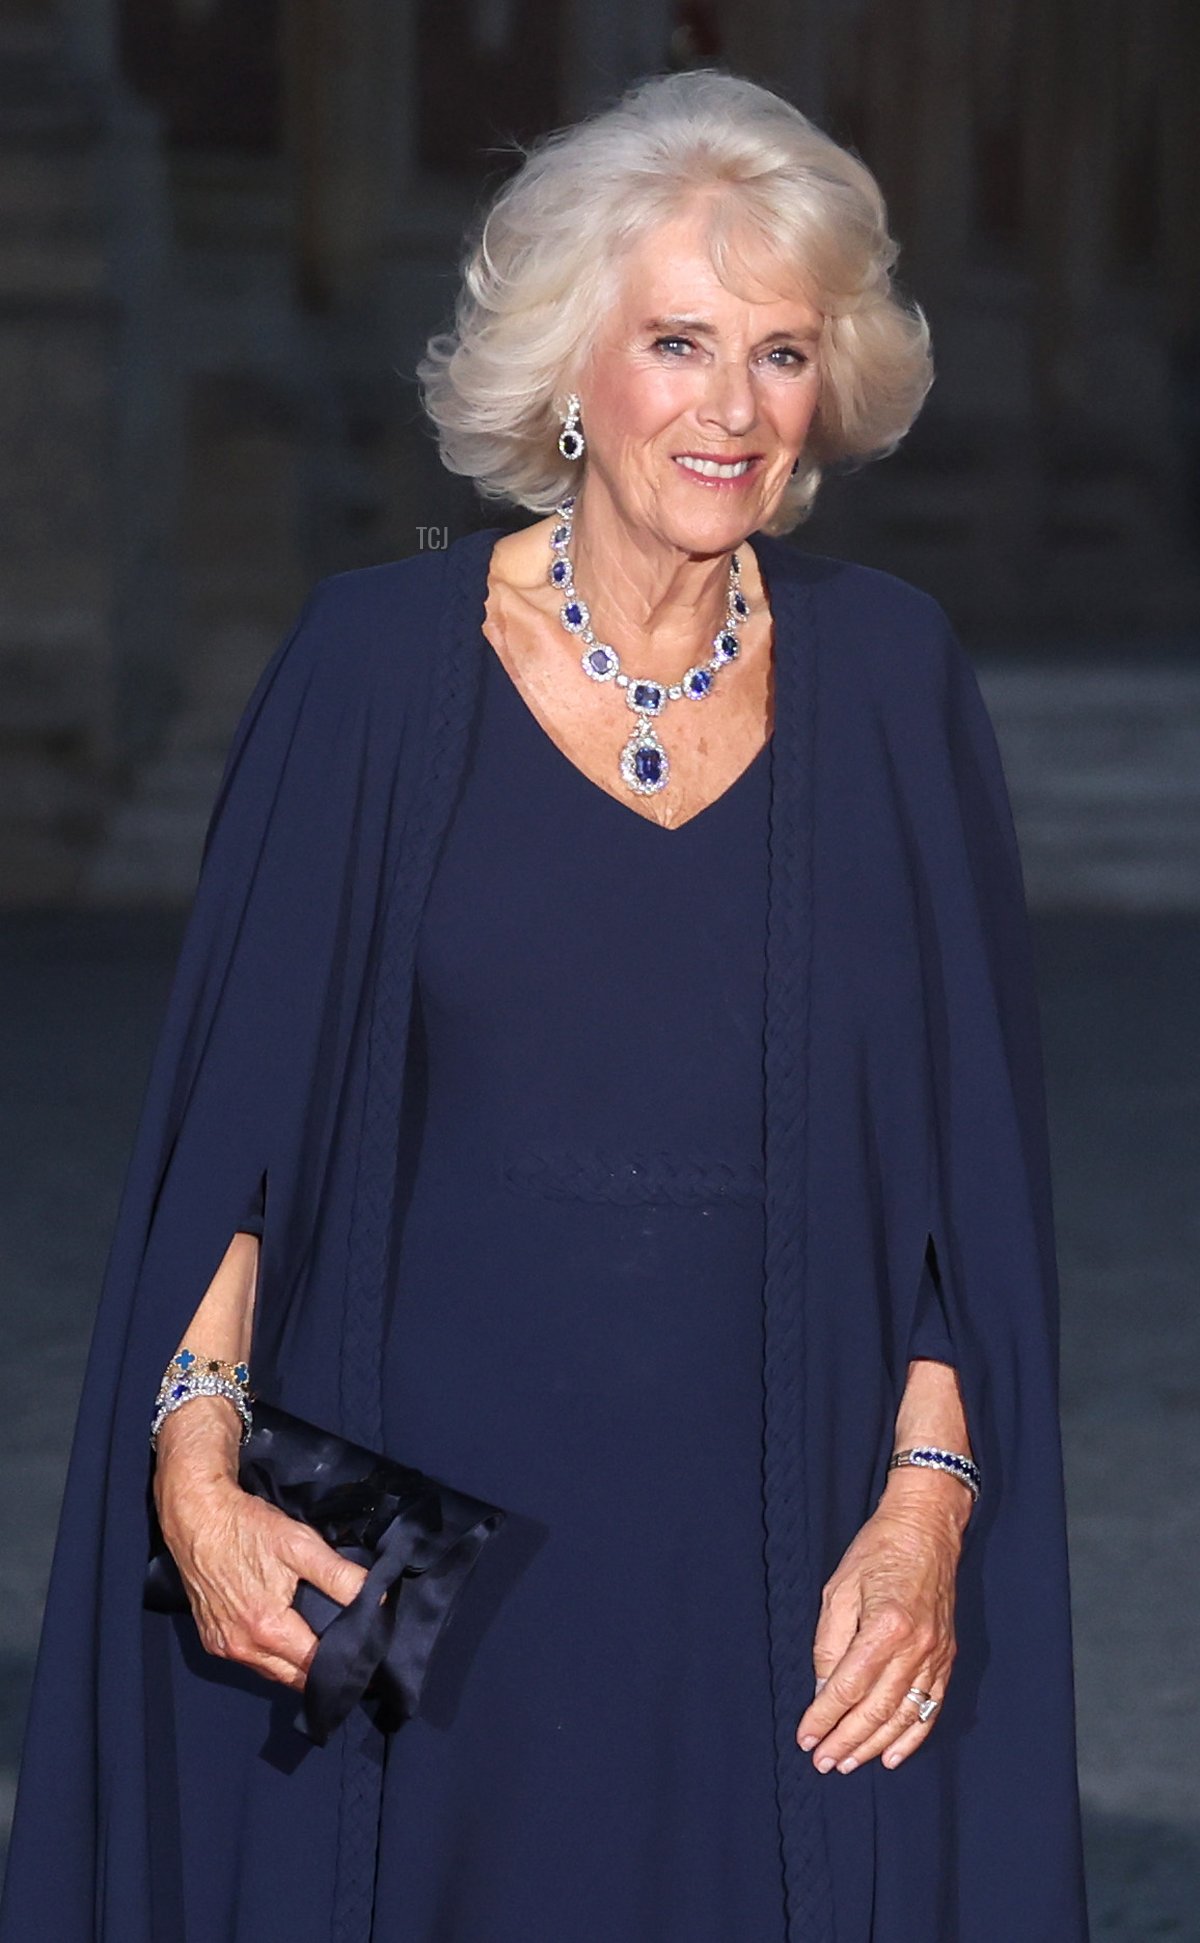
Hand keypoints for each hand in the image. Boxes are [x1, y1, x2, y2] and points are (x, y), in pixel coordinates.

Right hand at [154, 1404, 367, 1690]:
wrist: (197, 1516)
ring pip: (272, 1671)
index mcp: (266, 1629)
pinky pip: (251, 1660)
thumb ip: (340, 1577)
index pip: (316, 1666)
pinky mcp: (212, 1639)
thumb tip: (376, 1600)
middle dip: (321, 1669)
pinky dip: (271, 1655)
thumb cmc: (248, 1528)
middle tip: (346, 1650)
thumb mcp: (300, 1545)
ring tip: (321, 1644)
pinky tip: (286, 1635)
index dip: (343, 1659)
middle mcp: (242, 1648)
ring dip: (295, 1664)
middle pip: (294, 1677)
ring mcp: (223, 1647)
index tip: (363, 1650)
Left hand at [793, 1476, 965, 1773]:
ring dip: (874, 1745)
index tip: (806, 1738)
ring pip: (904, 1716)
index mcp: (885, 1626)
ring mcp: (936, 1656)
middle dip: (846, 1740)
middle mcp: (915, 1647)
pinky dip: (913, 1736)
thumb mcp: (838, 1589)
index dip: (824, 1717)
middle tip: (823, 1762)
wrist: (926, 1529)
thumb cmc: (876, 1552)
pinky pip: (931, 1707)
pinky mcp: (947, 1658)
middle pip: (876, 1709)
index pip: (848, 1686)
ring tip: (848, 1763)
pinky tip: (893, 1755)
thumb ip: (829, 1643)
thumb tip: (824, 1690)